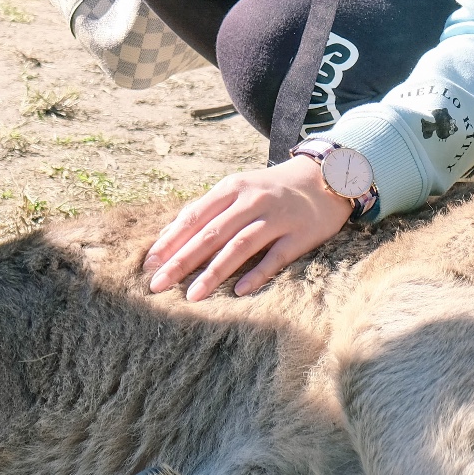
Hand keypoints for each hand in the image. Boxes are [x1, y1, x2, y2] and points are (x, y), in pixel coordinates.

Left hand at [143, 157, 353, 298]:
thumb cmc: (269, 189)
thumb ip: (205, 211)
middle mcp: (251, 201)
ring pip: (239, 246)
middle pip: (211, 233)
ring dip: (214, 272)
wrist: (324, 177)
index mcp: (231, 188)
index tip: (149, 264)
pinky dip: (257, 274)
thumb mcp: (237, 190)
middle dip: (181, 261)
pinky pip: (275, 257)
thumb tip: (166, 236)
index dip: (170, 241)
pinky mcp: (300, 235)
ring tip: (192, 296)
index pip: (194, 216)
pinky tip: (239, 292)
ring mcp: (276, 217)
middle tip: (157, 284)